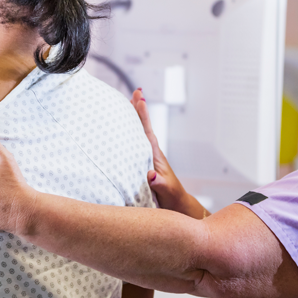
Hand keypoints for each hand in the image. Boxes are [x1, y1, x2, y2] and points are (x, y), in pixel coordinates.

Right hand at [130, 89, 190, 210]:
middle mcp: (151, 154)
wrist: (177, 206)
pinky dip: (128, 135)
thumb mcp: (166, 191)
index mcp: (155, 156)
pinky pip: (133, 145)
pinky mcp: (142, 165)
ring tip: (126, 103)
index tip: (140, 98)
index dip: (143, 115)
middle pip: (142, 128)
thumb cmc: (172, 198)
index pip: (147, 132)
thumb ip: (160, 183)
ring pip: (138, 135)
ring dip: (133, 119)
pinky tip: (120, 132)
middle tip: (135, 92)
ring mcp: (147, 158)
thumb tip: (152, 175)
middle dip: (138, 110)